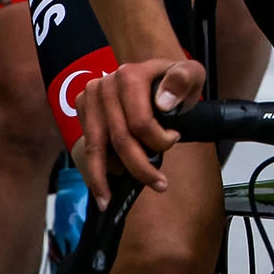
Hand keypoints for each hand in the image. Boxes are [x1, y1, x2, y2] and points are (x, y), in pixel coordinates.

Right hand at [70, 56, 203, 205]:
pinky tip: (101, 189)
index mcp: (130, 76)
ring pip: (96, 146)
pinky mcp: (83, 108)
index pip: (140, 122)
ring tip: (109, 202)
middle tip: (160, 186)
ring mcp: (90, 98)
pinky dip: (94, 169)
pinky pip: (88, 145)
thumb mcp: (190, 73)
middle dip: (139, 167)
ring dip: (103, 178)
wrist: (151, 72)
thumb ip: (184, 80)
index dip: (159, 140)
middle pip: (119, 138)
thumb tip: (164, 103)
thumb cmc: (173, 79)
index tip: (174, 140)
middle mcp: (105, 85)